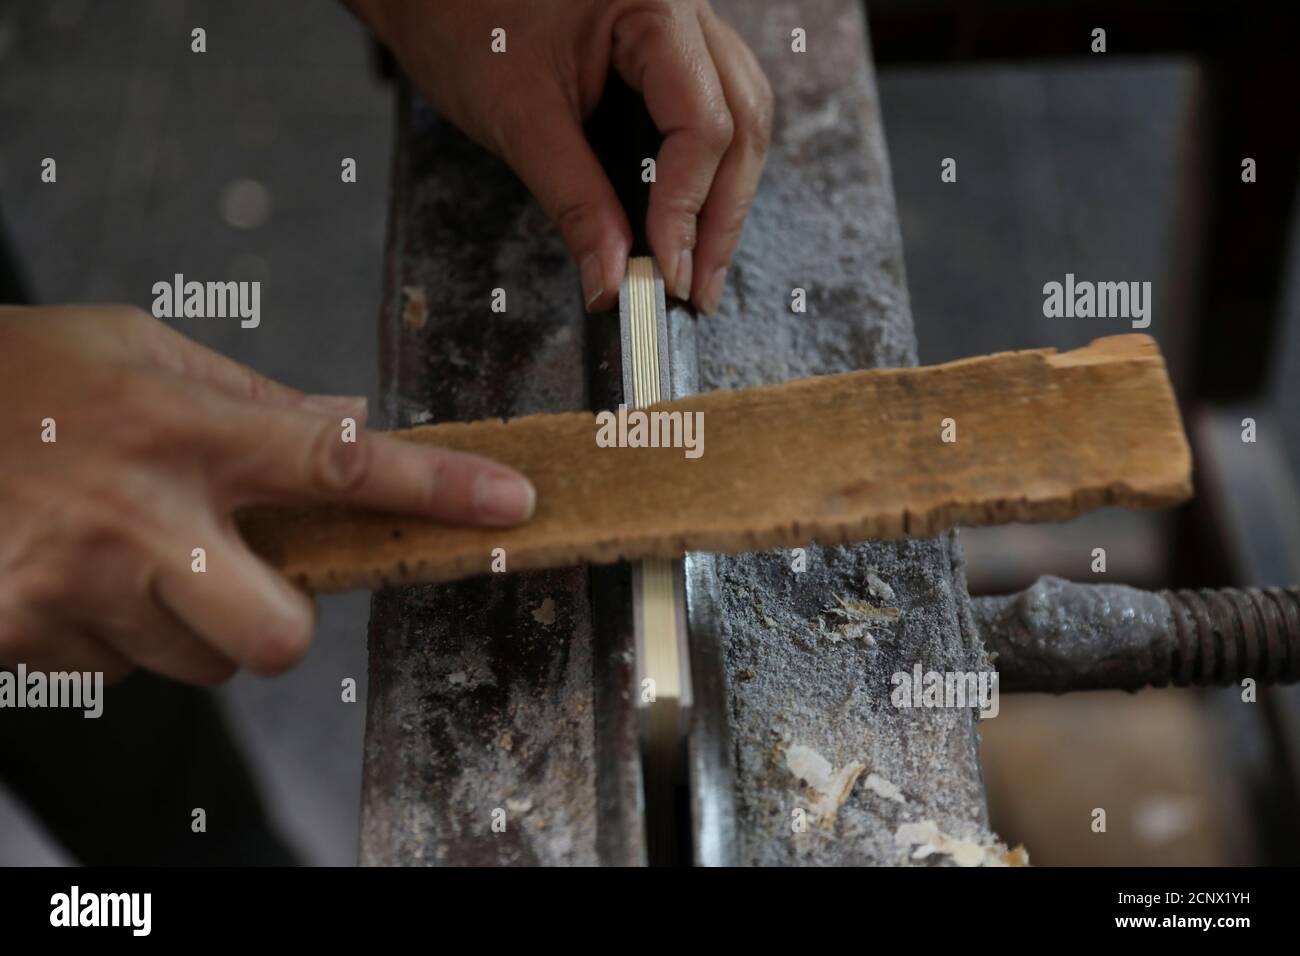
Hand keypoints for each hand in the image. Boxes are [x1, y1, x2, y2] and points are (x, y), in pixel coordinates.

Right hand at [0, 306, 535, 683]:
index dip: (438, 490)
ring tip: (136, 558)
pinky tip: (77, 575)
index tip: (508, 506)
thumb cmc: (19, 373)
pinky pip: (115, 671)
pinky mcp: (20, 632)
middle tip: (247, 576)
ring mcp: (75, 585)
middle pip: (277, 635)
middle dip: (281, 621)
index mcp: (185, 430)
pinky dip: (116, 635)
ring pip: (196, 664)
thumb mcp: (139, 348)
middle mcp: (139, 516)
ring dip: (190, 625)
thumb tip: (348, 421)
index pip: (342, 464)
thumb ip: (250, 396)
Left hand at [351, 0, 772, 313]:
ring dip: (726, 198)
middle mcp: (686, 9)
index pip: (703, 124)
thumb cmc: (462, 23)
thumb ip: (574, 202)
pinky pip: (716, 109)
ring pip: (742, 117)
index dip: (689, 208)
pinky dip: (709, 169)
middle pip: (742, 123)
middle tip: (697, 291)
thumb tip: (611, 280)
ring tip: (700, 267)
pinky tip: (691, 218)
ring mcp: (685, 26)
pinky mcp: (672, 49)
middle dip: (721, 216)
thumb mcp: (517, 119)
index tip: (668, 272)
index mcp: (655, 6)